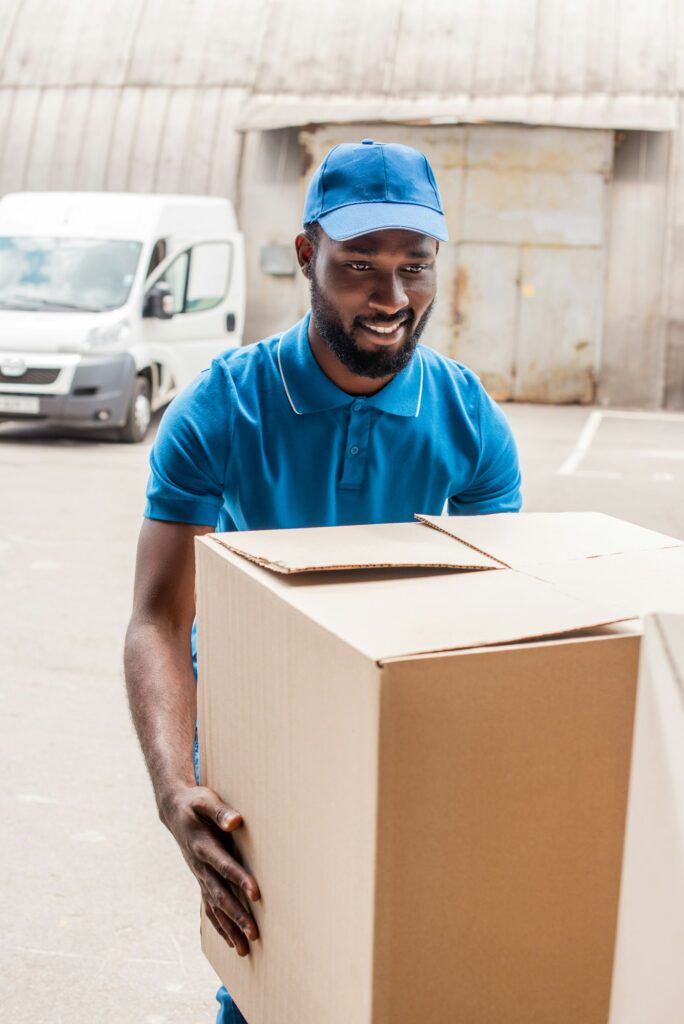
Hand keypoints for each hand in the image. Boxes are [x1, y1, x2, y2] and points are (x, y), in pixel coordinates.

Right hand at [160, 784, 259, 955]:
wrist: (174, 811)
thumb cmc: (195, 803)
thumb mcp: (206, 800)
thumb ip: (220, 811)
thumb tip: (235, 821)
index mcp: (203, 845)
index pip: (224, 866)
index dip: (239, 879)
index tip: (256, 893)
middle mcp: (200, 866)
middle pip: (220, 894)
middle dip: (236, 915)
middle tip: (254, 933)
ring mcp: (200, 875)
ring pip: (214, 906)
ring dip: (229, 928)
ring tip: (245, 948)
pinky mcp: (202, 880)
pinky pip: (209, 907)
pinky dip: (219, 926)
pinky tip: (230, 942)